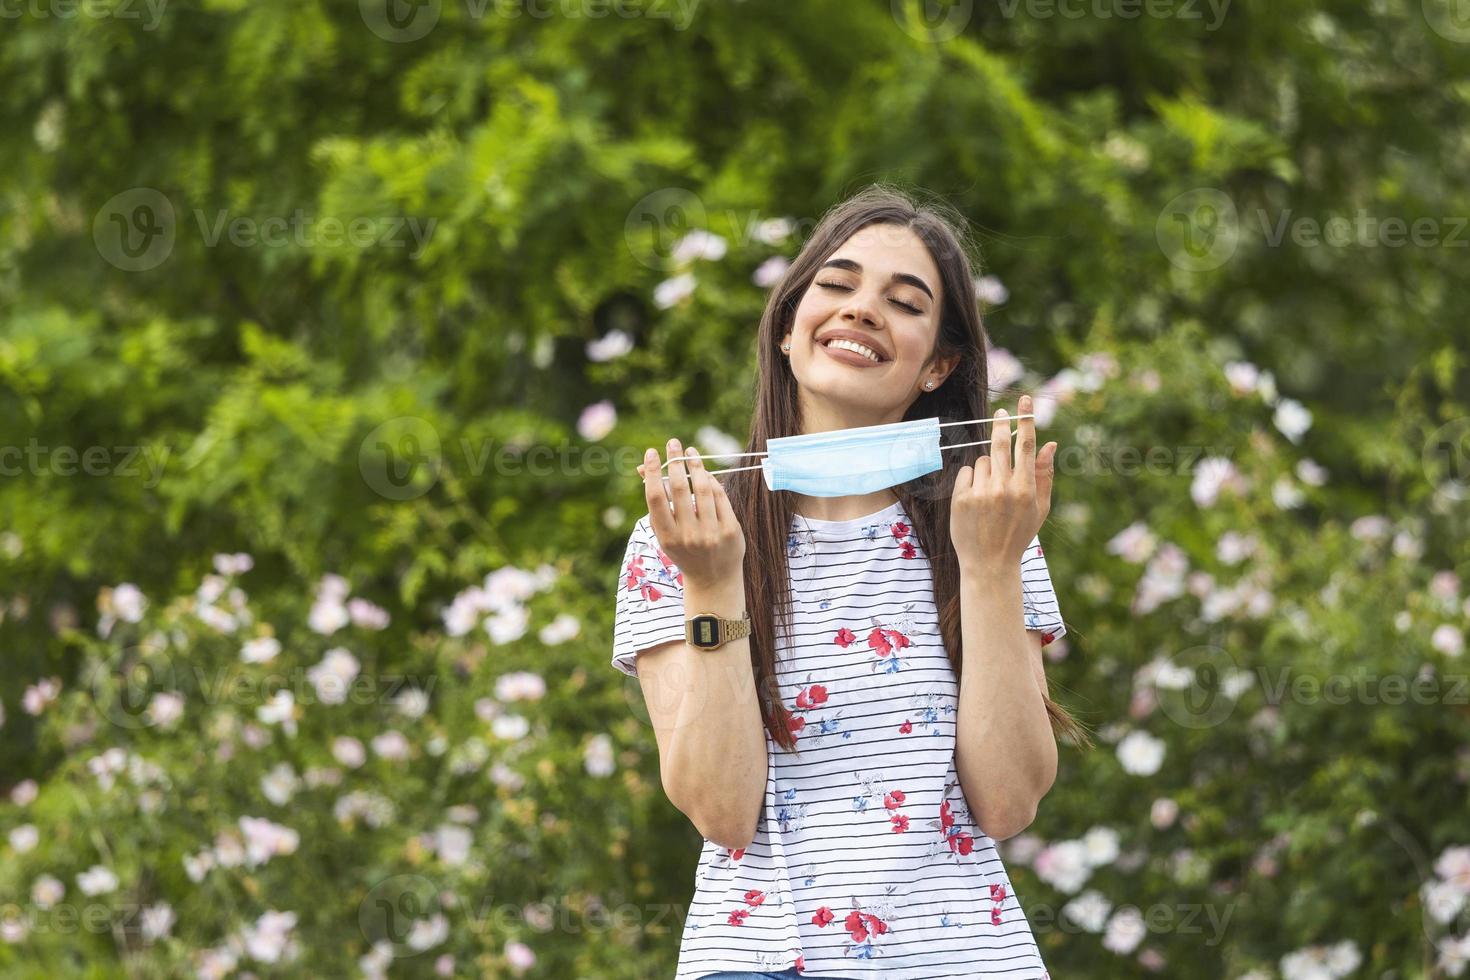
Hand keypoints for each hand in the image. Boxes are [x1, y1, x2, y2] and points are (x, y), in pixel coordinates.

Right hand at [639, 437, 746, 588]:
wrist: (713, 580)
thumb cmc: (685, 549)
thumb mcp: (666, 531)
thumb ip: (657, 502)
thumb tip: (643, 468)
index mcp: (667, 536)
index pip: (656, 498)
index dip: (653, 472)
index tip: (652, 452)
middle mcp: (688, 535)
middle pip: (679, 489)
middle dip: (675, 462)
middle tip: (673, 443)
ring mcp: (711, 533)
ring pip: (703, 489)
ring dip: (696, 465)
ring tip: (690, 453)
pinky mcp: (730, 530)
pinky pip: (720, 497)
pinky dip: (712, 481)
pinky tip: (706, 472)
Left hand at [949, 395, 1056, 572]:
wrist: (989, 564)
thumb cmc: (1018, 535)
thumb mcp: (1039, 508)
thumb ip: (1045, 475)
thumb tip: (1050, 443)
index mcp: (1026, 489)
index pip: (1026, 446)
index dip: (1026, 420)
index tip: (1024, 402)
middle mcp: (1003, 488)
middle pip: (1000, 444)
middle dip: (1001, 425)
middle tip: (1000, 414)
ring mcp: (981, 493)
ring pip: (983, 460)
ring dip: (987, 468)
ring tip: (990, 494)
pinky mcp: (961, 499)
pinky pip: (966, 473)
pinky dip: (971, 480)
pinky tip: (976, 500)